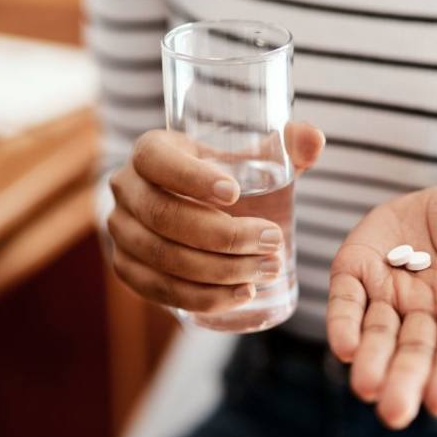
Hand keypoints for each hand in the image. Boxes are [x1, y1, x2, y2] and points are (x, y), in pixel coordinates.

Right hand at [108, 123, 323, 312]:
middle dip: (223, 236)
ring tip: (266, 270)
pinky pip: (158, 290)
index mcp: (151, 151)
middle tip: (272, 242)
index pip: (158, 160)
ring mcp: (121, 231)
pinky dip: (201, 297)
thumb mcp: (250, 155)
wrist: (191, 206)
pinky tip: (240, 295)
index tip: (235, 193)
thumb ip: (287, 145)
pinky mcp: (127, 268)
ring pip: (163, 258)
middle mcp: (127, 189)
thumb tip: (315, 139)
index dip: (192, 178)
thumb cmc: (225, 176)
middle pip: (165, 217)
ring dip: (219, 271)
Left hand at [327, 186, 436, 428]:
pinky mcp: (355, 270)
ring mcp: (387, 292)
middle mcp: (423, 310)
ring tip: (366, 384)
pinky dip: (343, 322)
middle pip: (413, 350)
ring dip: (371, 359)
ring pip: (376, 332)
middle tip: (393, 411)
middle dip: (403, 379)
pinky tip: (344, 346)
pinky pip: (346, 299)